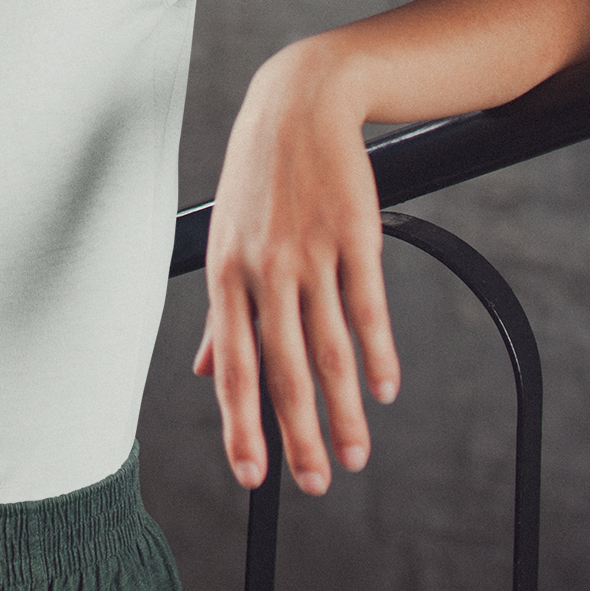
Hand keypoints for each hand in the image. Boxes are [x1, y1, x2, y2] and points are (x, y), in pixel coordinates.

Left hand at [194, 38, 400, 494]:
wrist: (298, 106)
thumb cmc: (257, 181)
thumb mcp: (225, 241)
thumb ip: (220, 313)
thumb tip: (205, 371)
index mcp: (226, 278)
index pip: (232, 367)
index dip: (241, 426)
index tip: (253, 476)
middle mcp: (264, 271)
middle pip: (284, 370)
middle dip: (299, 435)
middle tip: (315, 483)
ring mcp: (310, 254)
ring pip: (330, 349)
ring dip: (345, 410)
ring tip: (355, 454)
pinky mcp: (355, 236)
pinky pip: (368, 308)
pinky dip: (379, 355)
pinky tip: (385, 390)